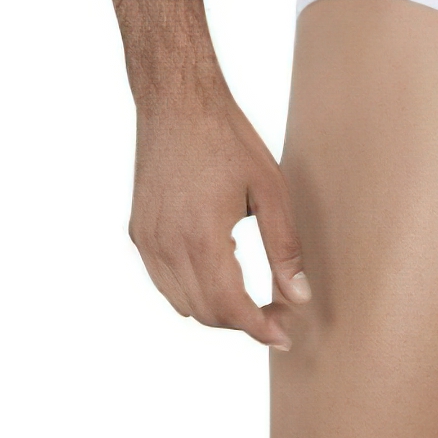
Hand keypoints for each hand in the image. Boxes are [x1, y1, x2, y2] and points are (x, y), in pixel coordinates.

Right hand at [129, 86, 310, 346]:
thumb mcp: (271, 189)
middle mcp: (167, 246)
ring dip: (217, 310)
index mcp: (202, 237)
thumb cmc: (229, 138)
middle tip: (278, 312)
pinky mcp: (138, 232)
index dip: (260, 329)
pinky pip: (164, 281)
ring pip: (182, 303)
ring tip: (253, 297)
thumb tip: (299, 297)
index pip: (230, 308)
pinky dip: (191, 290)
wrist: (177, 102)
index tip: (286, 336)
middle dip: (244, 322)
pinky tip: (219, 274)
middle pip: (206, 313)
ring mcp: (147, 241)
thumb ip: (284, 248)